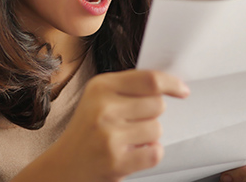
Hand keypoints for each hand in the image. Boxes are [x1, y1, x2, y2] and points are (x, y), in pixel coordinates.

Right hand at [52, 69, 189, 181]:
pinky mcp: (116, 160)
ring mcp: (109, 134)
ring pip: (157, 128)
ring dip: (148, 137)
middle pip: (157, 104)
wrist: (63, 166)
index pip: (149, 79)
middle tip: (132, 123)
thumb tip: (169, 84)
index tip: (182, 90)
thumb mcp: (99, 98)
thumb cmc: (87, 130)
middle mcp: (103, 107)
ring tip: (127, 140)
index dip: (171, 83)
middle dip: (152, 114)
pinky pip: (155, 152)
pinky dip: (149, 154)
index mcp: (101, 86)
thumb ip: (129, 88)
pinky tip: (131, 153)